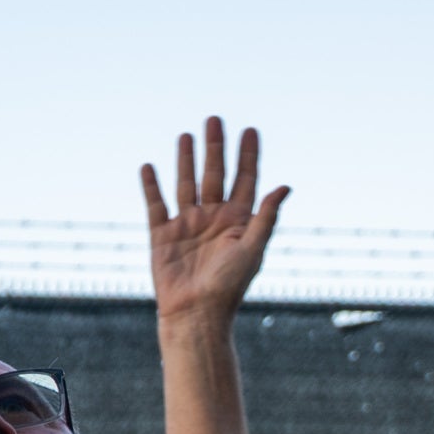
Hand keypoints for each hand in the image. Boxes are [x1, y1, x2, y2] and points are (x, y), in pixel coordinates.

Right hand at [141, 116, 290, 349]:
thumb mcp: (253, 249)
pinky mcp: (162, 236)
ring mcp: (187, 225)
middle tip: (215, 119)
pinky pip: (156, 205)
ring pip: (186, 184)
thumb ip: (266, 217)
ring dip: (186, 160)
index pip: (245, 180)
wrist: (195, 314)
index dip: (248, 156)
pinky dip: (151, 186)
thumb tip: (285, 186)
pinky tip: (149, 167)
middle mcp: (213, 218)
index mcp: (238, 221)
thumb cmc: (229, 287)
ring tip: (186, 135)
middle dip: (216, 148)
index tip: (250, 131)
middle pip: (214, 175)